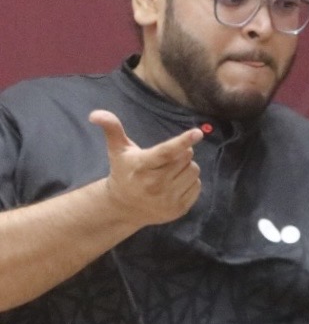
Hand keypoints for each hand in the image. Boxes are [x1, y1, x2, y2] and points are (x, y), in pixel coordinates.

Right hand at [89, 109, 202, 225]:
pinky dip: (190, 182)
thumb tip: (95, 114)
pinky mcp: (178, 209)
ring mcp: (167, 199)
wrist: (123, 208)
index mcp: (141, 166)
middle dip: (182, 153)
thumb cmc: (124, 172)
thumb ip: (111, 128)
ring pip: (194, 171)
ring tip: (170, 171)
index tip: (198, 133)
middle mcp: (155, 184)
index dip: (182, 141)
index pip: (165, 152)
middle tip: (167, 159)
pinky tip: (174, 184)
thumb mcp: (117, 150)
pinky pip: (197, 186)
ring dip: (187, 167)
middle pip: (185, 158)